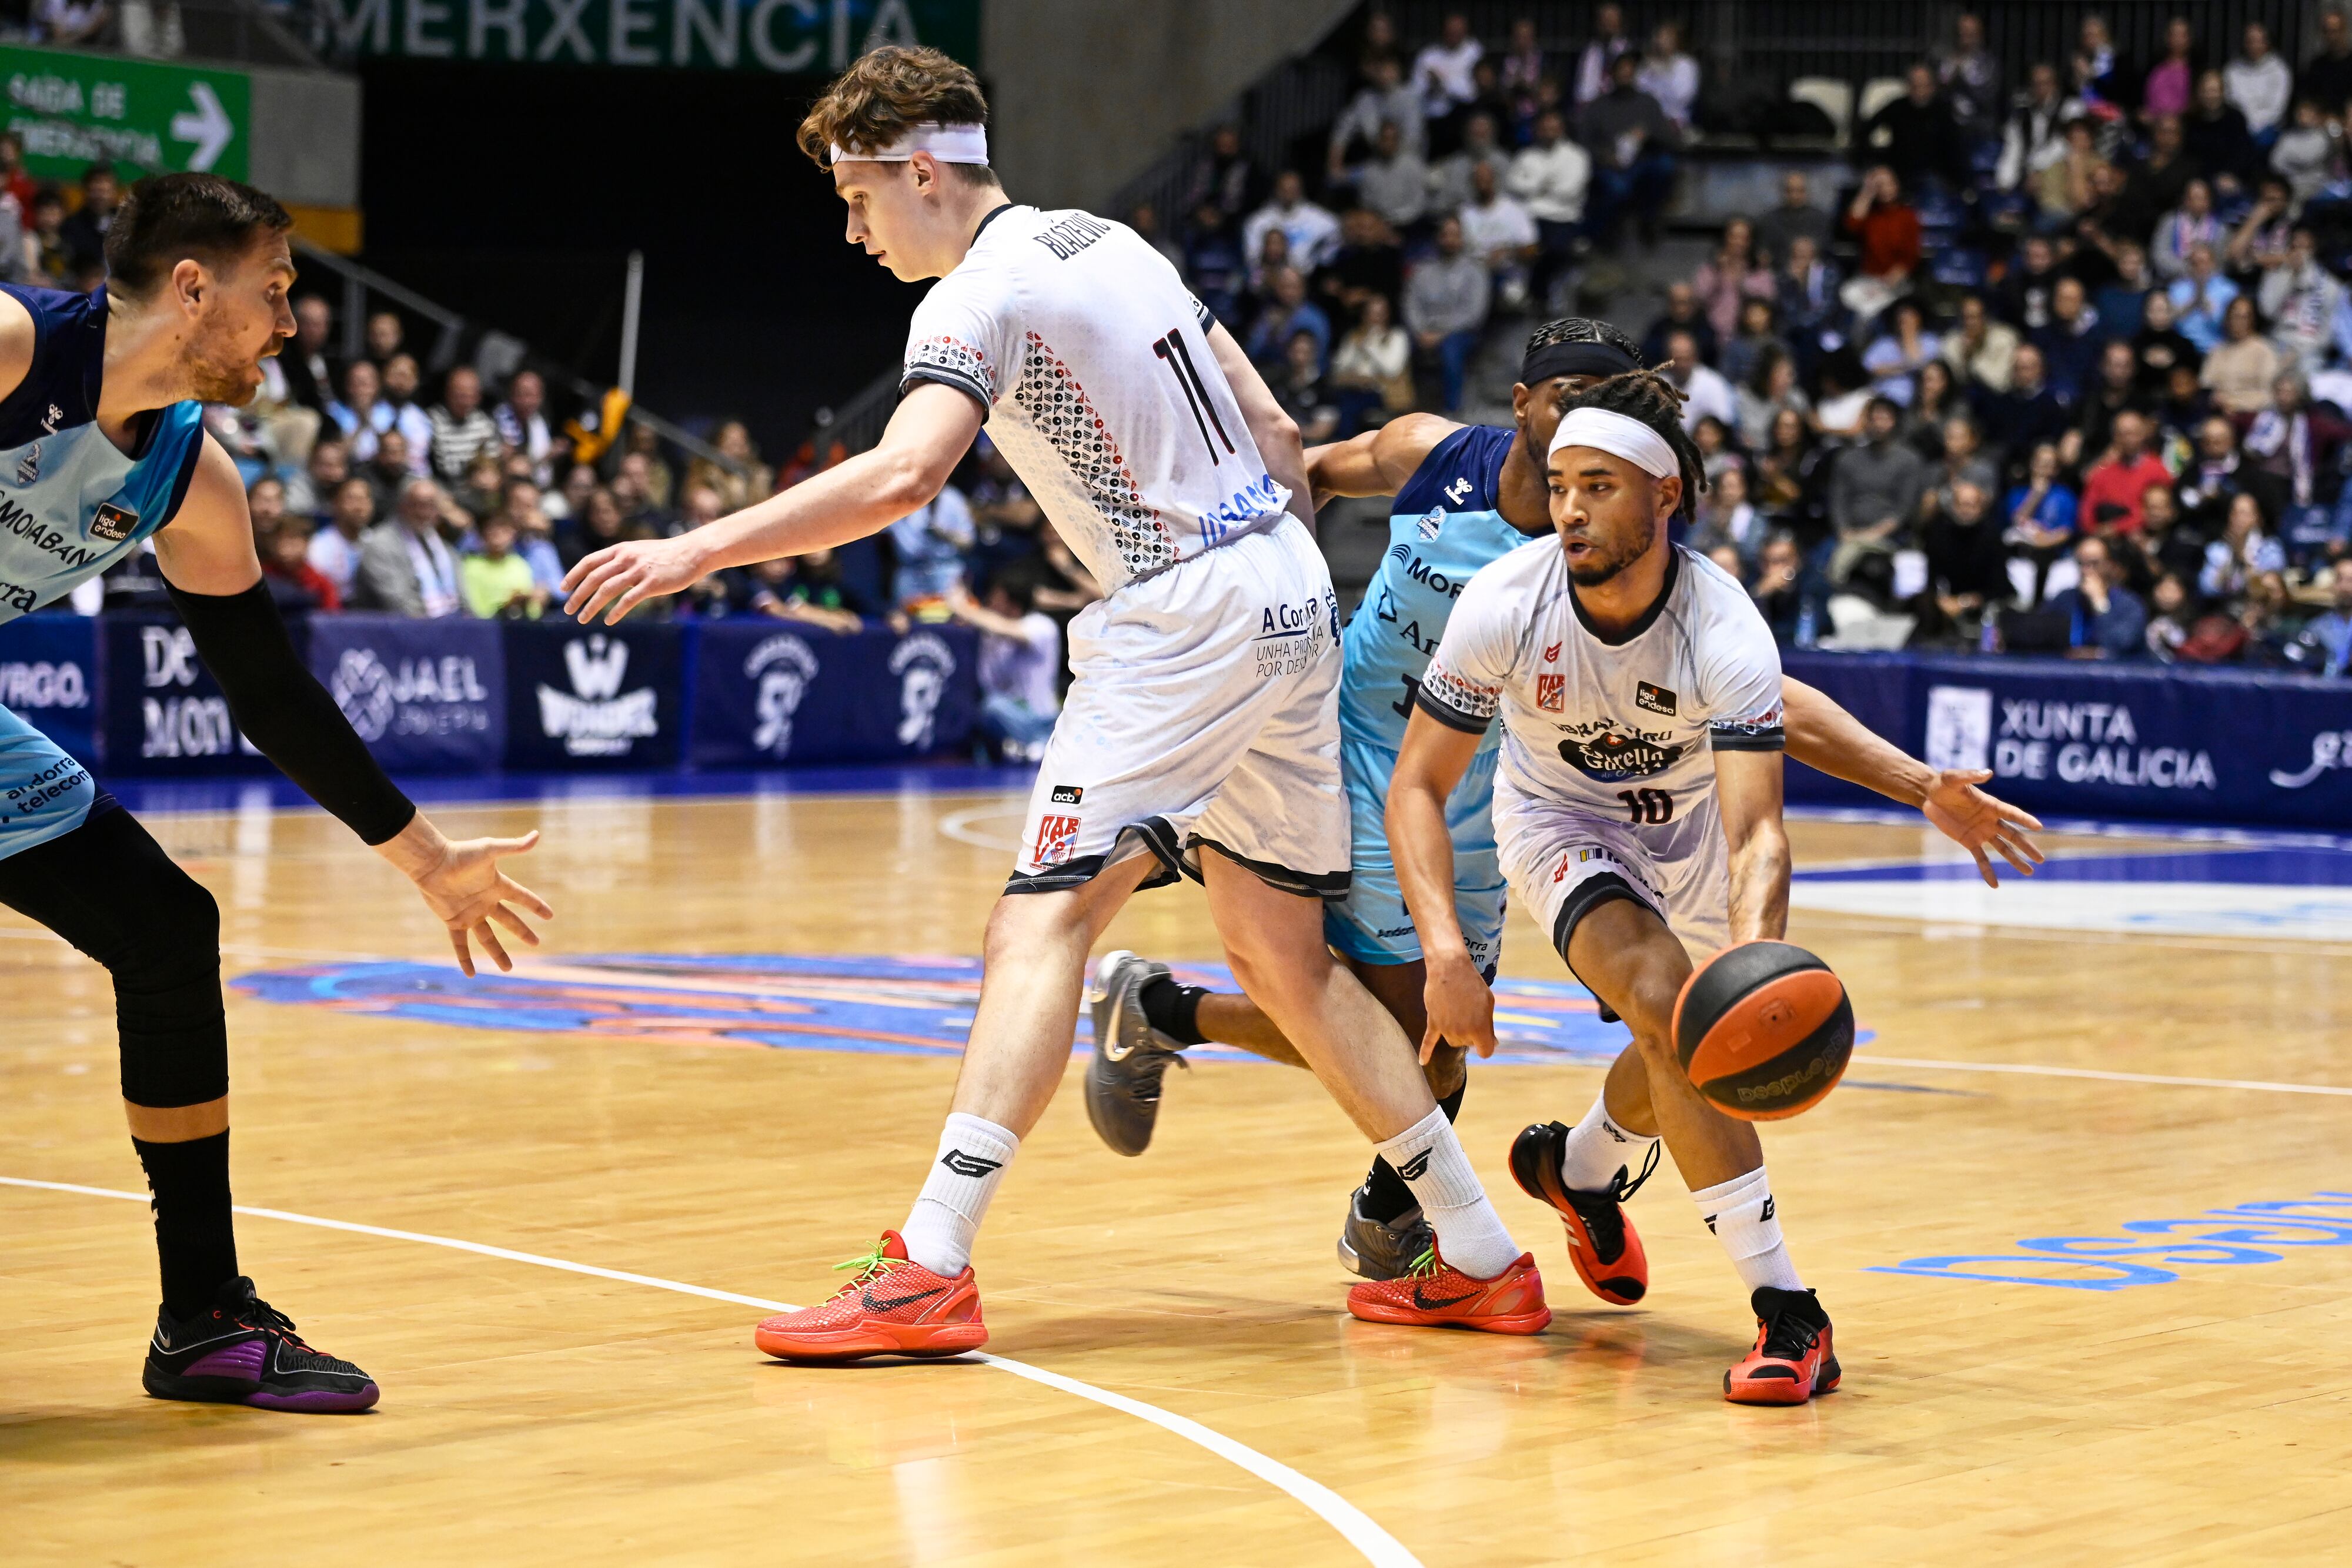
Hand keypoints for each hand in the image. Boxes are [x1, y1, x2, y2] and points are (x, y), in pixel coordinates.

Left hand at [406, 831, 553, 975]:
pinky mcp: (454, 922)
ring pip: (488, 938)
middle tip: (536, 943)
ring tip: (508, 969)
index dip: (535, 906)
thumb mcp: (490, 850)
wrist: (432, 863)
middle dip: (523, 932)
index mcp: (497, 885)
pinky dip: (464, 959)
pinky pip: (461, 944)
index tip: (549, 916)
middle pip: (509, 921)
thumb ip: (513, 847)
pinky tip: (470, 974)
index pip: (521, 897)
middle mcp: (486, 902)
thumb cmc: (461, 854)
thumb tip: (537, 835)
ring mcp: (470, 913)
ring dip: (498, 953)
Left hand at [560, 536, 705, 624]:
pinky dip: (616, 612)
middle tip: (567, 610)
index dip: (573, 575)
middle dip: (577, 595)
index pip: (589, 562)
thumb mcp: (639, 551)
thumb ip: (622, 560)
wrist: (693, 552)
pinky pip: (628, 600)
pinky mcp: (652, 584)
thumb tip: (606, 574)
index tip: (563, 589)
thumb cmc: (667, 554)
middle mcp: (626, 558)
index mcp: (621, 549)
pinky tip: (609, 621)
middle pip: (594, 578)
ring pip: (607, 590)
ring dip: (591, 606)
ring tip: (582, 619)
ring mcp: (639, 571)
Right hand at [1420, 949, 1497, 1062]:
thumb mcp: (1488, 1003)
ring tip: (1459, 1011)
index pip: (1485, 1051)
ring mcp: (1446, 1029)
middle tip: (1471, 1011)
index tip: (1487, 1038)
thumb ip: (1489, 1026)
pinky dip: (1425, 1052)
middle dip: (1472, 1032)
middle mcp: (1462, 1032)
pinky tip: (1422, 1062)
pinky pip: (1428, 1041)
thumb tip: (1493, 1042)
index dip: (1487, 1045)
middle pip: (1468, 1044)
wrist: (1449, 968)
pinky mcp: (1433, 1022)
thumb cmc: (1473, 984)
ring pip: (1453, 1040)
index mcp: (1479, 1029)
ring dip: (1457, 1032)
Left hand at [1921, 769, 2044, 886]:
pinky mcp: (1969, 841)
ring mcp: (1981, 832)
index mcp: (1991, 805)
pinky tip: (1995, 885)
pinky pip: (1981, 858)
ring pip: (2002, 848)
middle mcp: (1991, 820)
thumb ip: (1971, 776)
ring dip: (2015, 860)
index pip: (2012, 813)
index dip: (2024, 819)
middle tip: (2041, 859)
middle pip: (2013, 835)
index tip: (2039, 827)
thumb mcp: (1955, 778)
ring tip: (2029, 872)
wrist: (1930, 795)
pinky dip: (1988, 871)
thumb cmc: (1944, 783)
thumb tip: (1988, 773)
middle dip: (2027, 847)